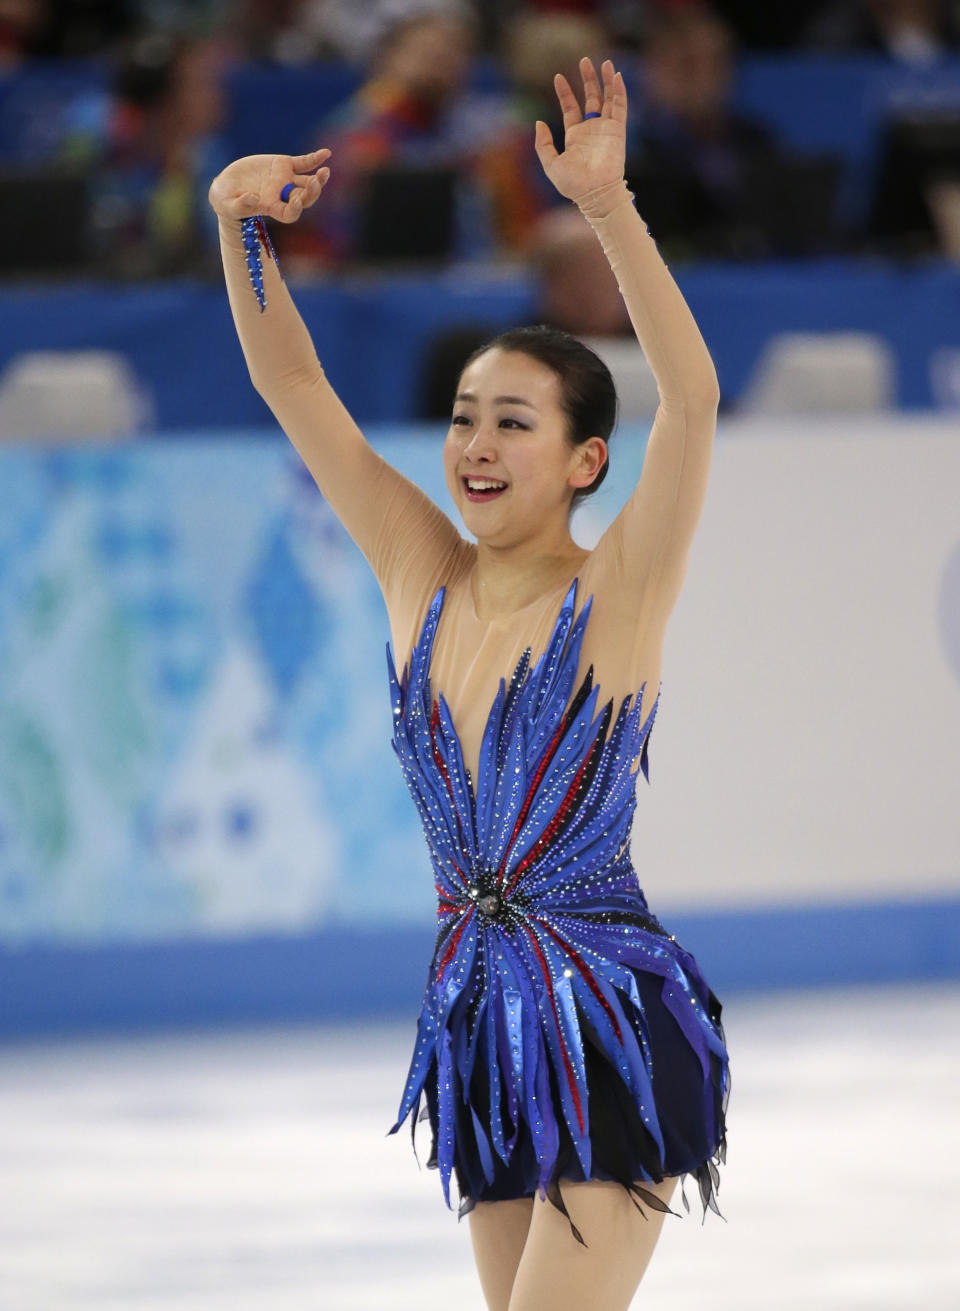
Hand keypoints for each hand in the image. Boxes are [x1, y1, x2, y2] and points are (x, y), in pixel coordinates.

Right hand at [207, 148, 332, 221]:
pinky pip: (304, 163)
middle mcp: (283, 196)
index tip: (296, 200)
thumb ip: (240, 205)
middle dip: (312, 192)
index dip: (295, 208)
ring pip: (308, 182)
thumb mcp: (229, 205)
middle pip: (304, 198)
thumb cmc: (227, 201)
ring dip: (318, 178)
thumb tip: (253, 198)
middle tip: (315, 182)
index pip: (289, 213)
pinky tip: (326, 153)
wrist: (228, 186)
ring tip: (325, 171)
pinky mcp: (284, 165)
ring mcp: (286, 180)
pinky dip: (315, 159)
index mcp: (272, 208)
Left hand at [533, 57, 626, 201]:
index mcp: (575, 136)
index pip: (571, 108)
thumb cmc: (573, 184)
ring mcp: (605, 129)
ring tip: (605, 62)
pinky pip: (620, 107)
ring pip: (608, 99)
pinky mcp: (617, 131)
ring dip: (606, 80)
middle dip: (588, 79)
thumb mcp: (550, 164)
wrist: (594, 193)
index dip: (565, 93)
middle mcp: (591, 130)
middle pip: (591, 98)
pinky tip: (616, 76)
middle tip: (584, 60)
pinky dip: (619, 91)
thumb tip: (539, 123)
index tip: (558, 77)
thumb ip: (544, 144)